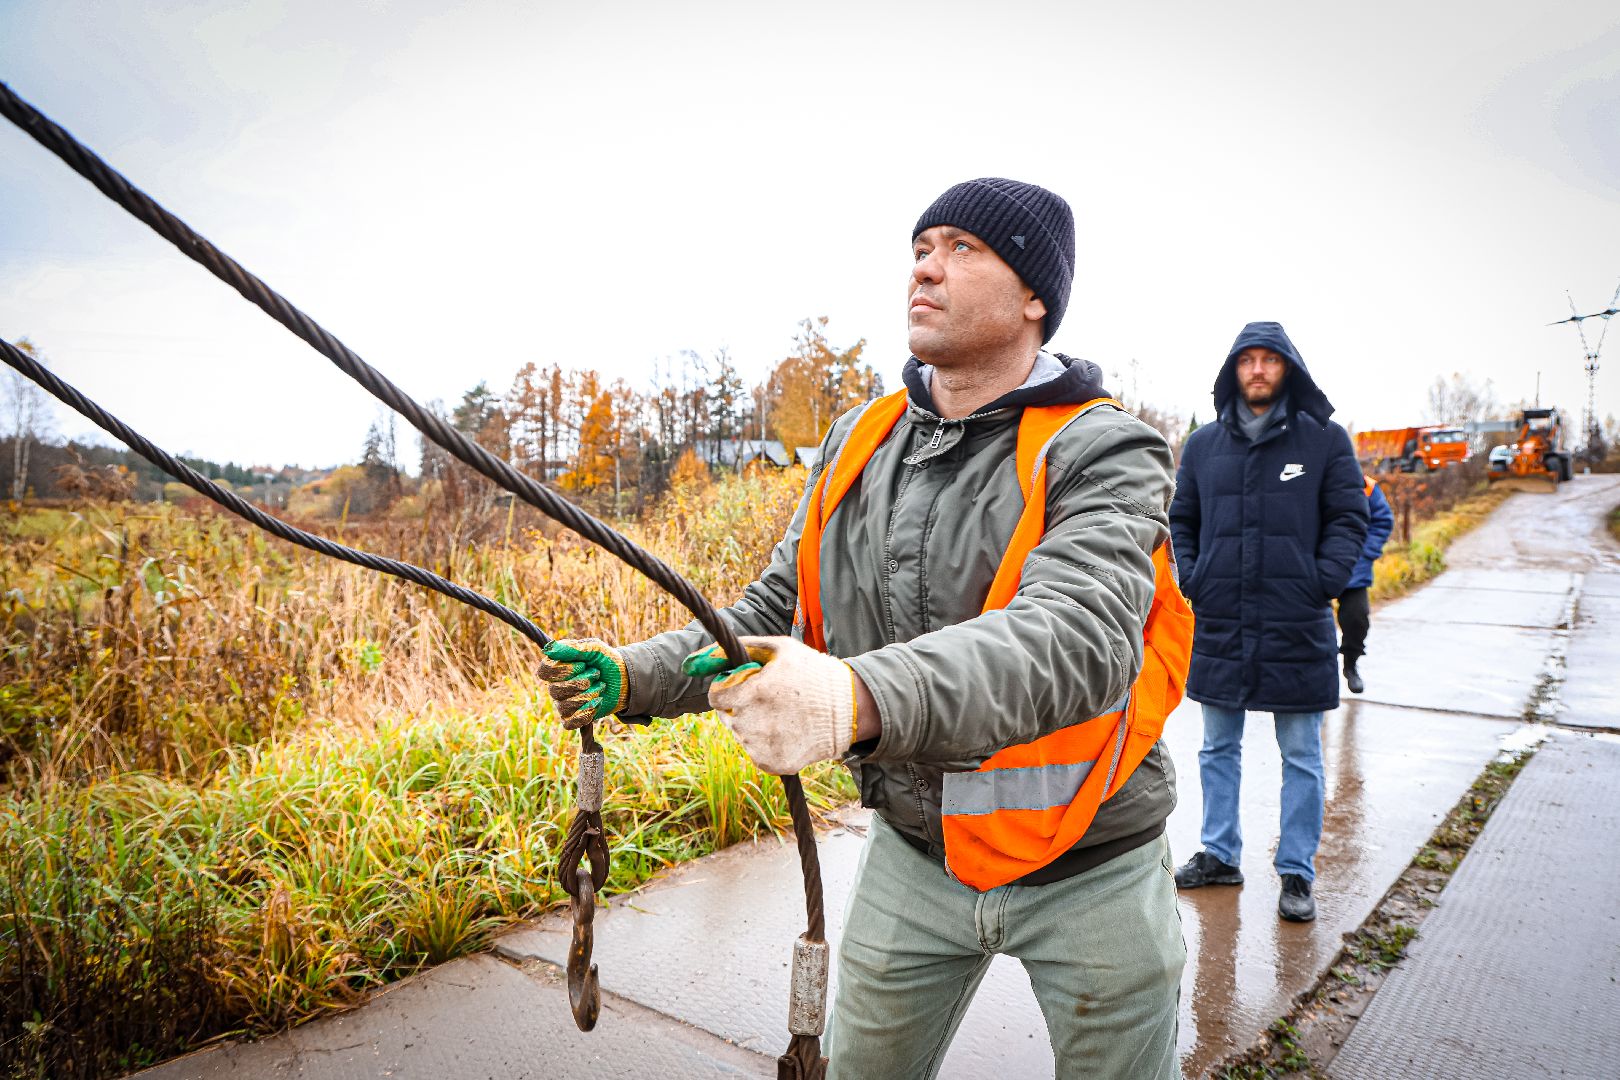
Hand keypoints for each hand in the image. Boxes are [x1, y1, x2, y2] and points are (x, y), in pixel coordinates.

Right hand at [538, 638, 628, 728]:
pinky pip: (569, 723)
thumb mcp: (594, 648)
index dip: (563, 670)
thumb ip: (573, 648)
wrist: (625, 679)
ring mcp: (564, 703)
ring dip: (588, 696)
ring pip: (564, 707)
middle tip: (597, 674)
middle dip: (580, 683)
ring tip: (601, 686)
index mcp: (557, 668)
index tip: (582, 664)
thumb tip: (549, 649)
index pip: (544, 672)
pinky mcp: (574, 718)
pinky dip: (585, 713)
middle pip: (555, 690)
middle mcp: (556, 686)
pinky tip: (598, 702)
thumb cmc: (606, 661)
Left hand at [682, 636, 855, 774]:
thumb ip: (740, 648)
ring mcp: (762, 746)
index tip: (745, 686)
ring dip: (753, 725)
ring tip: (782, 715)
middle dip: (741, 707)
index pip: (716, 697)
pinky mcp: (772, 764)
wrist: (848, 709)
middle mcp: (753, 722)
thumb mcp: (779, 648)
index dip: (729, 689)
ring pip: (741, 735)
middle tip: (769, 700)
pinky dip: (765, 743)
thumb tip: (700, 656)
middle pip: (727, 717)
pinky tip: (787, 731)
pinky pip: (755, 752)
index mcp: (753, 692)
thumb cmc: (811, 672)